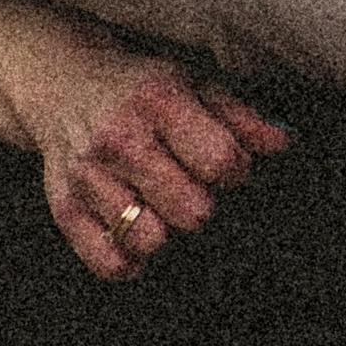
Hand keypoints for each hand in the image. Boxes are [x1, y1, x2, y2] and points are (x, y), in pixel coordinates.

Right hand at [42, 55, 290, 283]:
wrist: (61, 83)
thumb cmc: (140, 88)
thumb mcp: (193, 84)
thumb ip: (241, 117)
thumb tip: (284, 143)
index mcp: (157, 100)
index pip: (220, 160)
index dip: (233, 170)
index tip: (223, 164)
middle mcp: (118, 137)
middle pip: (191, 210)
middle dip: (201, 204)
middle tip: (189, 186)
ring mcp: (87, 175)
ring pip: (149, 240)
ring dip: (164, 229)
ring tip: (159, 206)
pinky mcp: (64, 207)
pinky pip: (110, 262)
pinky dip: (130, 257)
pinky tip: (134, 229)